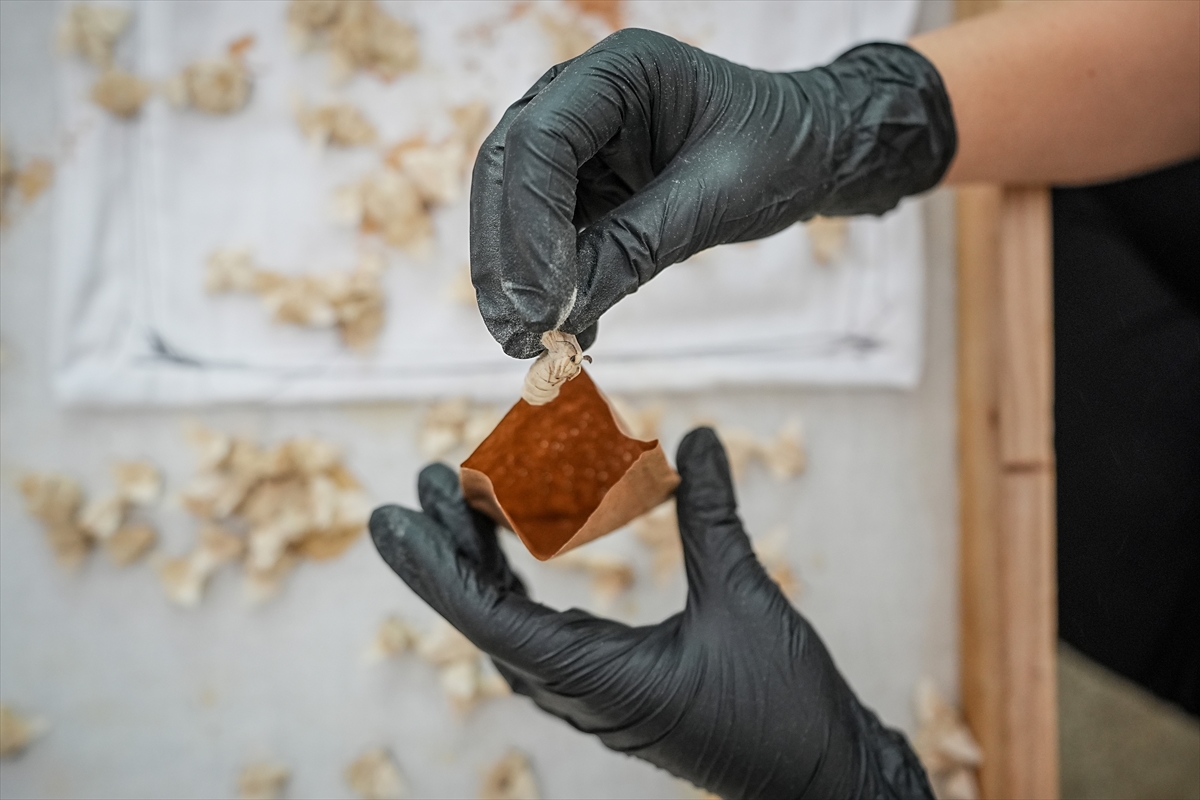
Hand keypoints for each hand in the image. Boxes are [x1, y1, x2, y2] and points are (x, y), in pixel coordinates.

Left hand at [370, 428, 932, 798]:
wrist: (818, 780)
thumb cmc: (782, 709)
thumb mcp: (745, 601)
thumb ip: (713, 519)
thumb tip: (697, 438)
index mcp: (593, 678)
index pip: (487, 618)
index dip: (435, 565)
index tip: (393, 516)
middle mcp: (577, 689)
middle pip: (487, 614)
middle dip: (451, 546)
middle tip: (427, 479)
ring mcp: (590, 692)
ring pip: (511, 623)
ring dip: (482, 562)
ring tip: (463, 500)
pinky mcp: (611, 688)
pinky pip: (543, 633)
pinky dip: (519, 585)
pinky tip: (514, 550)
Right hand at [469, 30, 955, 357]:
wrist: (808, 149)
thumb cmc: (778, 151)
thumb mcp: (714, 199)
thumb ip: (635, 248)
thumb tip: (565, 314)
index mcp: (618, 71)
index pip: (541, 142)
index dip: (530, 226)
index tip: (544, 302)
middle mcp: (581, 95)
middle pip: (509, 173)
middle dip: (508, 260)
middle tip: (519, 333)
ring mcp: (576, 140)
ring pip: (513, 208)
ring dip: (516, 280)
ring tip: (531, 344)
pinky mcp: (581, 183)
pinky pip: (546, 235)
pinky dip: (549, 284)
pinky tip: (564, 330)